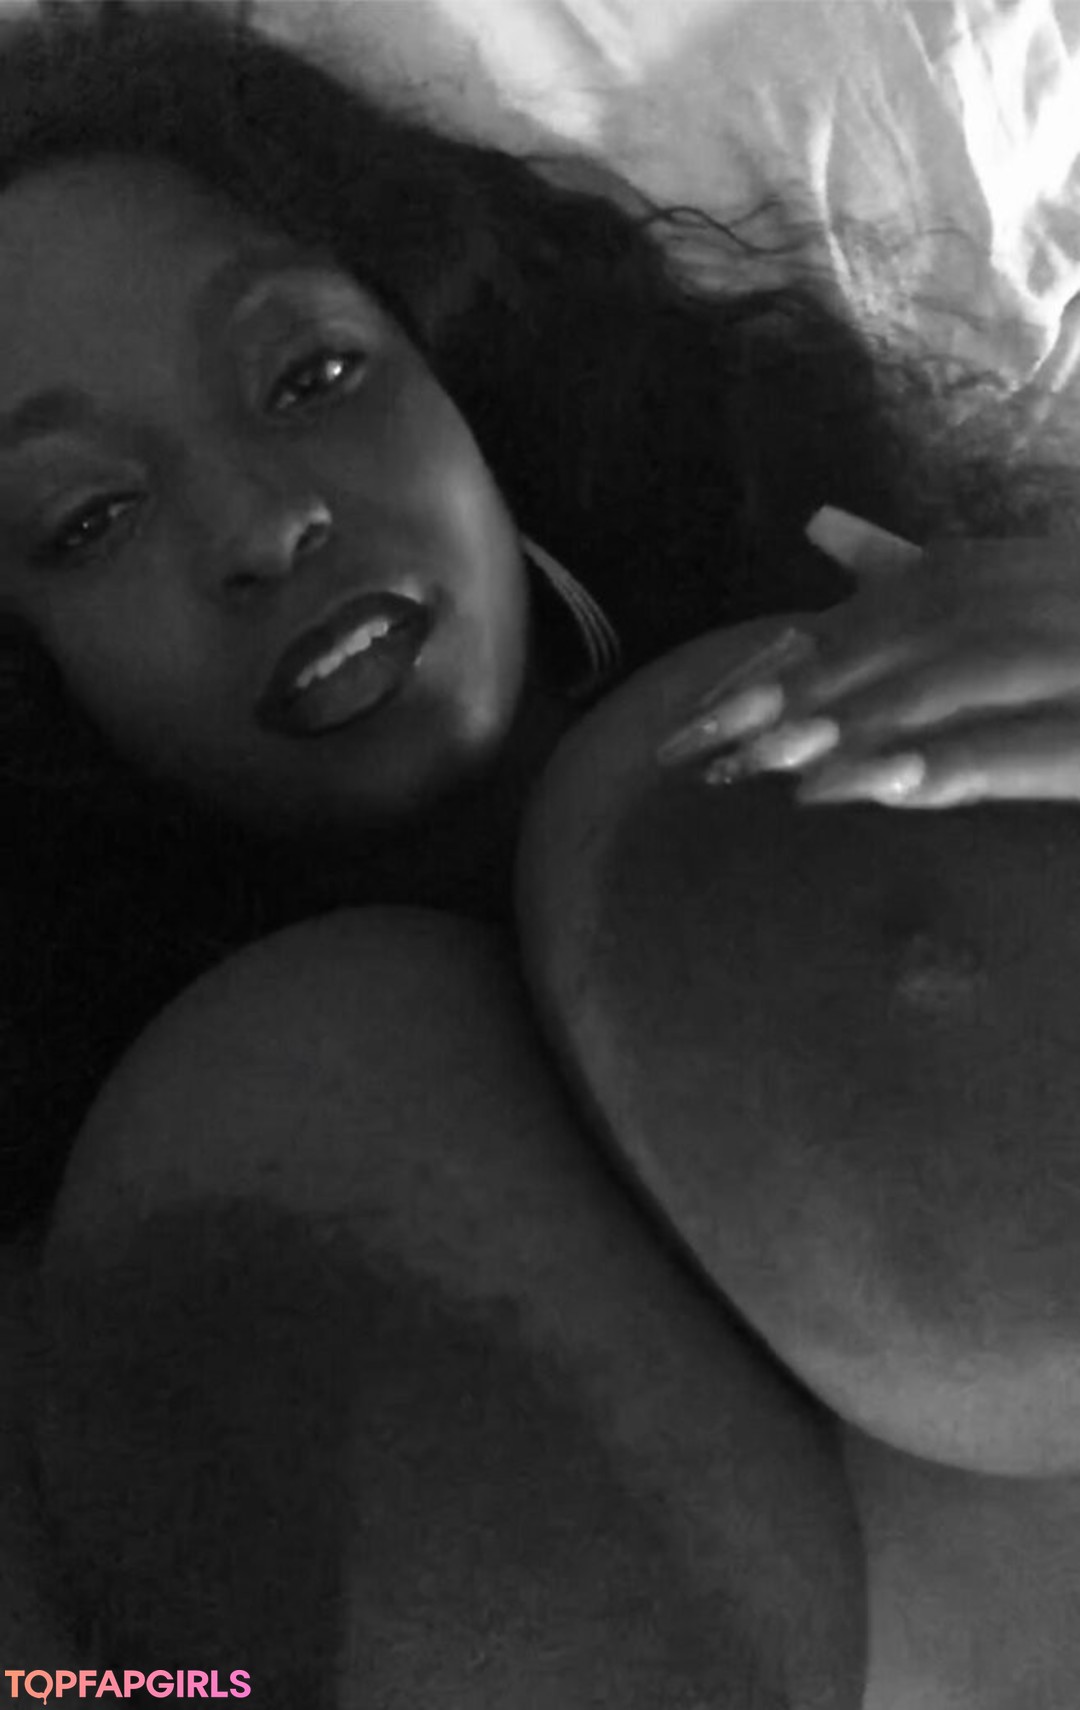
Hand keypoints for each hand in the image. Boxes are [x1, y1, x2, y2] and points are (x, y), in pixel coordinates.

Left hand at [657, 511, 1079, 807]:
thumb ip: (930, 573)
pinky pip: (1037, 749)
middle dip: (811, 686)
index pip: (918, 594)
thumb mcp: (1031, 603)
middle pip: (924, 629)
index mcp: (1051, 571)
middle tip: (713, 743)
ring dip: (863, 722)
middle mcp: (1071, 599)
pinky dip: (958, 764)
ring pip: (969, 678)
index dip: (818, 644)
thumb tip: (822, 524)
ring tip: (770, 769)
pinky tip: (883, 789)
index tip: (724, 698)